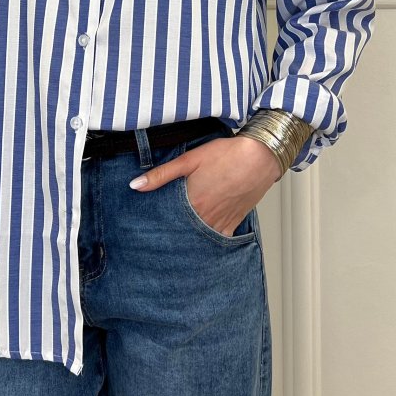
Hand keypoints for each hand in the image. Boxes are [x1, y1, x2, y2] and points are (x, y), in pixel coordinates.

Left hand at [129, 133, 280, 236]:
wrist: (260, 156)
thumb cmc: (227, 155)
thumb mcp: (189, 159)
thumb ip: (162, 174)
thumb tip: (136, 185)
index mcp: (193, 202)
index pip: (168, 222)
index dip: (156, 226)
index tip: (147, 230)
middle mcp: (206, 217)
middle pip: (183, 233)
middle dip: (171, 235)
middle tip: (158, 239)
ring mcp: (221, 222)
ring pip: (200, 239)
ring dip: (188, 239)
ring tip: (176, 240)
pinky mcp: (234, 222)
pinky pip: (219, 239)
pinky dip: (209, 241)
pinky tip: (201, 238)